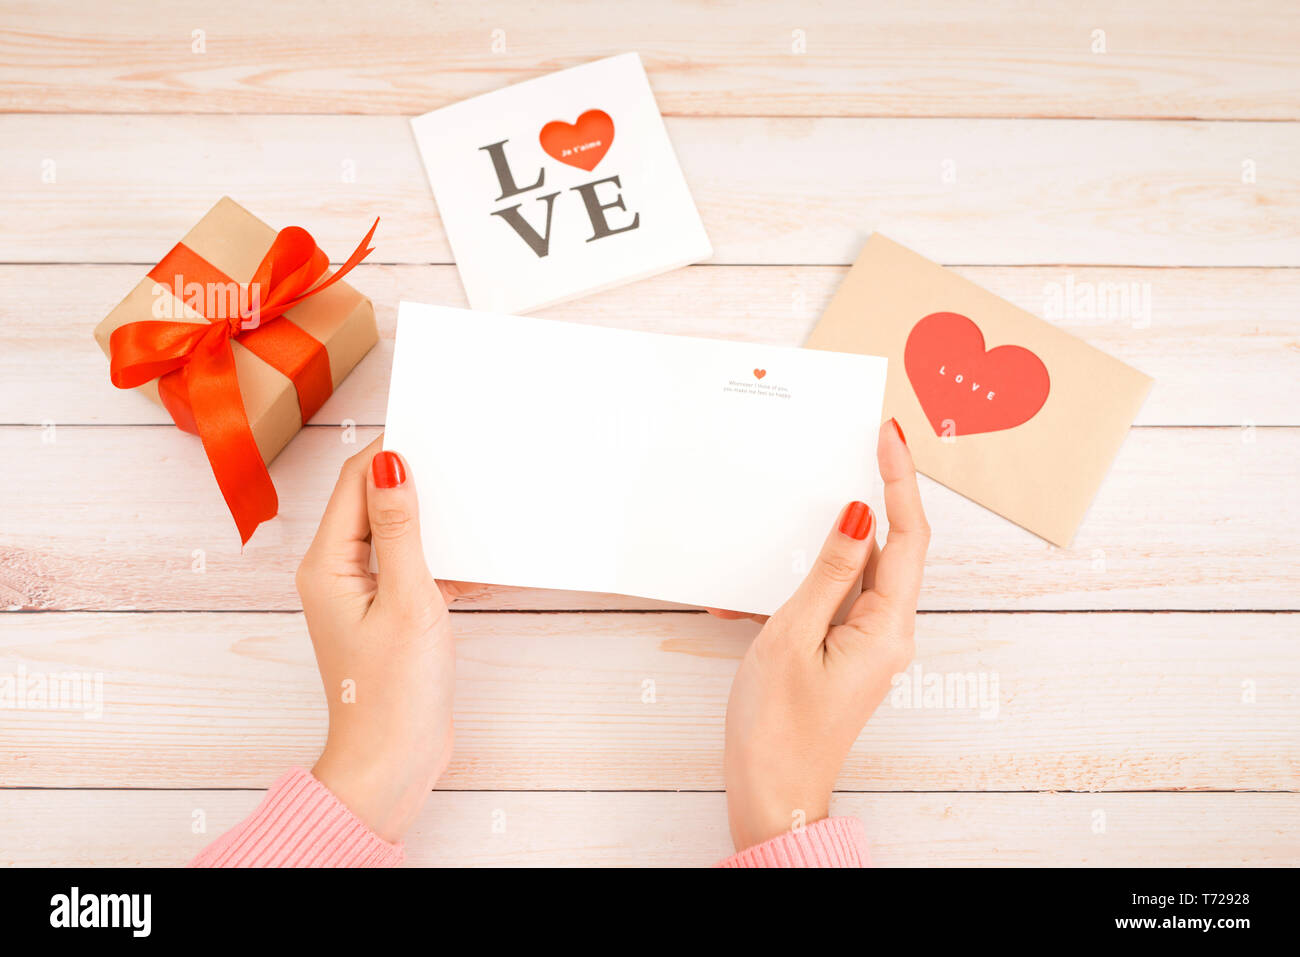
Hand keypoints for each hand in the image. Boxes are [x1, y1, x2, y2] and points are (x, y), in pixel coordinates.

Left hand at [295, 435, 453, 842]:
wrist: (393, 762)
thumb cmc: (393, 693)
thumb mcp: (408, 600)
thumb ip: (400, 529)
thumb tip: (392, 464)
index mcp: (327, 564)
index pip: (354, 482)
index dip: (391, 452)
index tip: (433, 431)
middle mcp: (337, 573)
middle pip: (373, 503)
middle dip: (414, 481)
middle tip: (460, 460)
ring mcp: (363, 595)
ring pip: (398, 535)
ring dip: (433, 523)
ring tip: (473, 506)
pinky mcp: (390, 615)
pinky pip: (415, 569)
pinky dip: (445, 563)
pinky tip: (480, 567)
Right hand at [719, 419, 928, 850]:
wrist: (772, 793)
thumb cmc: (778, 727)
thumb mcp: (792, 635)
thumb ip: (827, 572)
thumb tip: (857, 517)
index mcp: (887, 628)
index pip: (907, 536)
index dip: (901, 481)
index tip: (889, 436)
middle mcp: (889, 633)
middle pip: (894, 547)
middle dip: (878, 494)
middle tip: (859, 446)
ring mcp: (868, 644)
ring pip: (862, 570)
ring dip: (834, 539)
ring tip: (806, 507)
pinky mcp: (846, 653)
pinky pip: (837, 599)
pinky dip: (807, 580)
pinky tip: (764, 587)